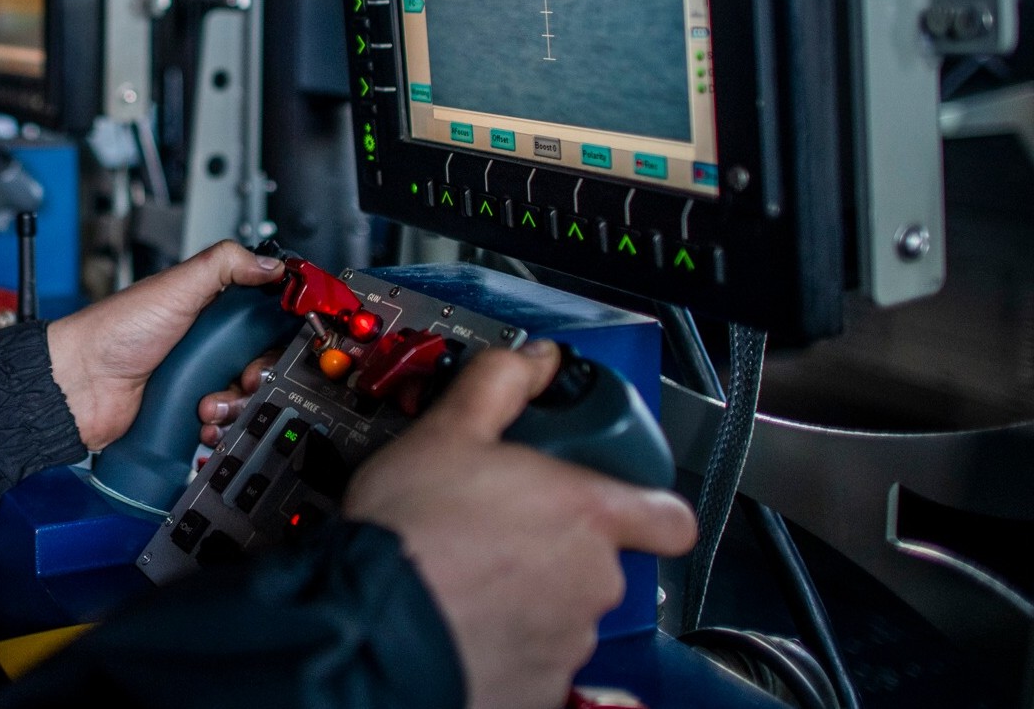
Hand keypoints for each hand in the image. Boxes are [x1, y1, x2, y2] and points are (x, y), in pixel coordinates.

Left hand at [47, 241, 284, 450]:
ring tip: (208, 403)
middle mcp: (207, 344)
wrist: (77, 390)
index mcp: (209, 309)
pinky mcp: (187, 412)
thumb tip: (270, 265)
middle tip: (244, 378)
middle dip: (258, 375)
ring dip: (235, 406)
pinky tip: (202, 422)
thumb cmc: (114, 333)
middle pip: (262, 361)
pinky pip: (222, 424)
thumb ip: (225, 265)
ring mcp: (198, 379)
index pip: (262, 316)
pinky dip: (219, 427)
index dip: (280, 329)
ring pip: (245, 397)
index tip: (288, 340)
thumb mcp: (174, 286)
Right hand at [343, 341, 696, 708]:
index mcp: (585, 513)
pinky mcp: (539, 690)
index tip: (610, 493)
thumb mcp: (449, 429)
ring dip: (530, 589)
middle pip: (601, 556)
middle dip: (558, 540)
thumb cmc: (411, 533)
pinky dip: (508, 637)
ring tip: (470, 569)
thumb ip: (501, 383)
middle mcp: (591, 582)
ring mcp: (568, 642)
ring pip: (565, 606)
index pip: (669, 517)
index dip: (647, 504)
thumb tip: (532, 361)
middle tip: (501, 522)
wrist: (368, 630)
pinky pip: (536, 654)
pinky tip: (465, 615)